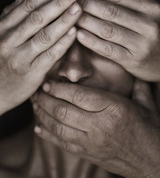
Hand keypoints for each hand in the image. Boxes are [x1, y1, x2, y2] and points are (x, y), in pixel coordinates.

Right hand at [0, 0, 81, 114]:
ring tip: (78, 8)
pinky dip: (63, 43)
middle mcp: (9, 41)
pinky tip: (74, 32)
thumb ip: (11, 16)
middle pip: (37, 18)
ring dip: (63, 21)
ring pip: (44, 35)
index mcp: (2, 29)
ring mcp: (20, 57)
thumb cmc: (0, 61)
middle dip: (57, 3)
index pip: (27, 7)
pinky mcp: (31, 73)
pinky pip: (49, 56)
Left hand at [33, 80, 159, 177]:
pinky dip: (48, 135)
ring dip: (43, 115)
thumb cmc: (149, 129)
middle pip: (64, 110)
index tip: (48, 83)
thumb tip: (132, 71)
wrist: (152, 160)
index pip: (79, 96)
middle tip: (36, 92)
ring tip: (35, 106)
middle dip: (45, 100)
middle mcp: (100, 125)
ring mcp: (92, 142)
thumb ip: (137, 86)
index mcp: (114, 108)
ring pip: (59, 127)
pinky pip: (63, 143)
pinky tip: (39, 127)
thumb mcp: (146, 104)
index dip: (59, 88)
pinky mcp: (88, 153)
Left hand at [74, 0, 159, 81]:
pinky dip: (92, 41)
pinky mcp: (132, 61)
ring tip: (70, 15)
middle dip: (87, 3)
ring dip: (86, 21)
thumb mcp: (157, 10)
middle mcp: (148, 25)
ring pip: (107, 29)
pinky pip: (108, 49)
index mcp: (153, 9)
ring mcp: (141, 44)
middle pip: (110, 11)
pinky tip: (78, 34)